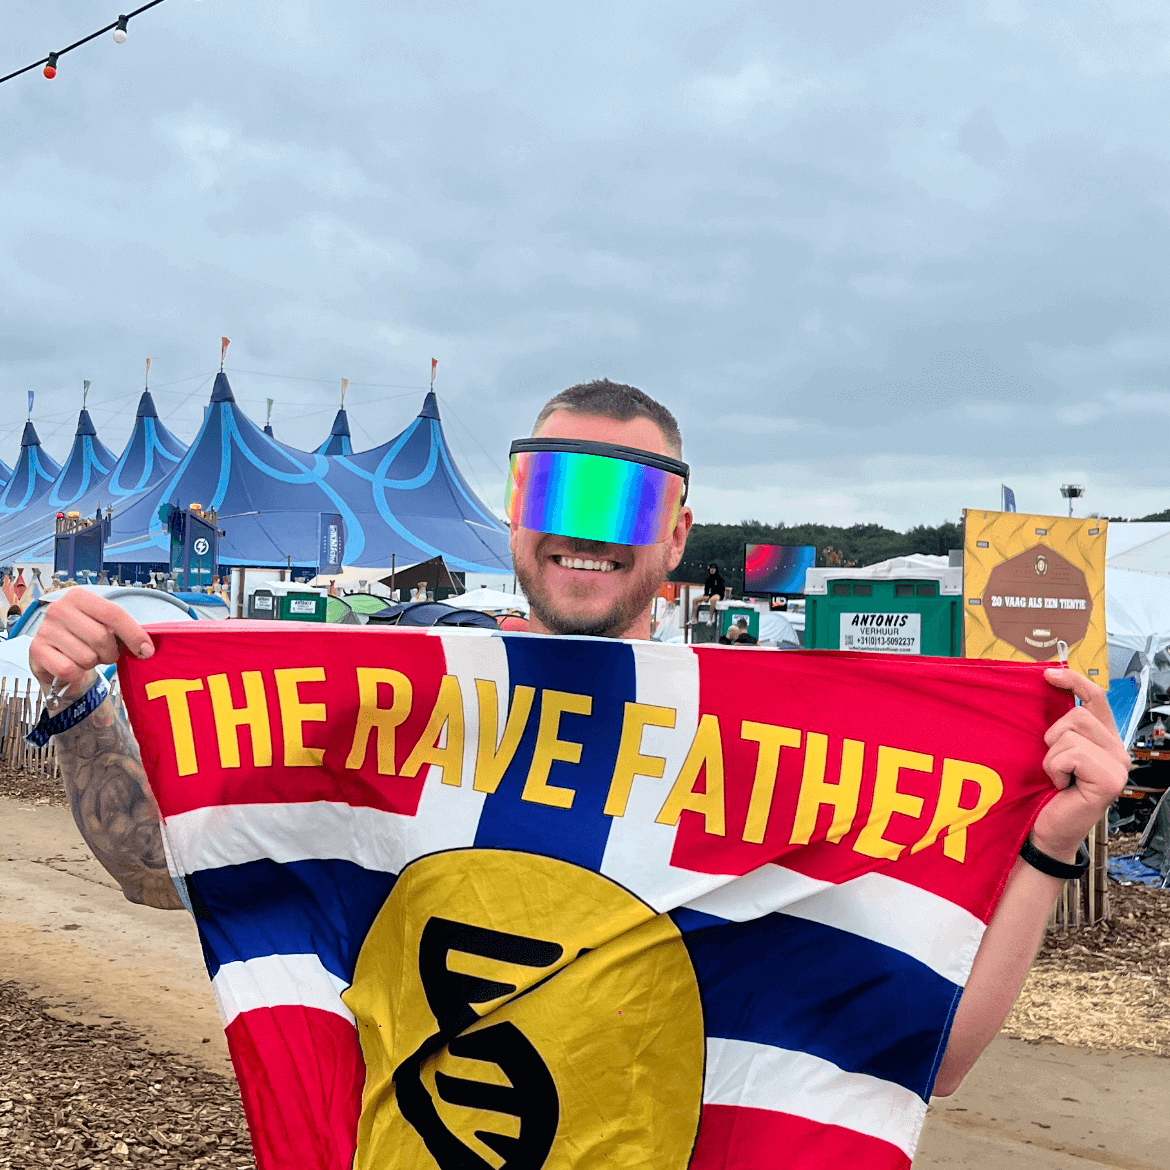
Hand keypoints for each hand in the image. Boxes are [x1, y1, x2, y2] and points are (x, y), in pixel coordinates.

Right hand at [28, 589, 153, 693]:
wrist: (55, 653)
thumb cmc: (85, 637)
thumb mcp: (104, 625)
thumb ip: (125, 630)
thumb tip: (146, 649)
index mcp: (79, 596)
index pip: (114, 614)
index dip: (134, 635)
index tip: (147, 651)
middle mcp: (58, 609)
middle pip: (101, 638)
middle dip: (110, 653)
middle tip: (105, 654)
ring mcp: (45, 629)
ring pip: (86, 657)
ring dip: (92, 664)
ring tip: (86, 656)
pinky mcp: (36, 651)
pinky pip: (69, 670)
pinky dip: (77, 674)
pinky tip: (73, 665)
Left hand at [1035, 668, 1129, 861]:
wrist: (1044, 831)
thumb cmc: (1044, 793)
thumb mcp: (1050, 752)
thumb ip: (1058, 728)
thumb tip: (1044, 690)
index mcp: (1104, 740)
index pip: (1096, 698)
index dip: (1073, 681)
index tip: (1048, 674)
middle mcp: (1117, 750)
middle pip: (1078, 714)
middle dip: (1053, 737)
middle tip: (1054, 765)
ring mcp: (1118, 765)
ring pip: (1072, 732)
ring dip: (1052, 755)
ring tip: (1057, 777)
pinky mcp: (1111, 779)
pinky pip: (1070, 753)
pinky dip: (1055, 768)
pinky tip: (1061, 786)